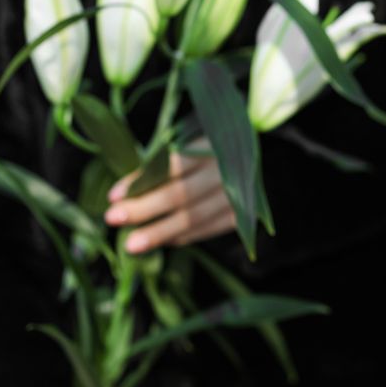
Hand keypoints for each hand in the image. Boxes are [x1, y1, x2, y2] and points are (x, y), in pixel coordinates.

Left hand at [105, 140, 235, 252]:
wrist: (272, 158)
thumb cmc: (219, 146)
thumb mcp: (195, 141)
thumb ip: (165, 161)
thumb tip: (125, 191)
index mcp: (214, 143)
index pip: (171, 164)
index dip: (141, 181)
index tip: (113, 196)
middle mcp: (229, 170)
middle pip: (181, 193)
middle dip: (144, 209)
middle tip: (113, 219)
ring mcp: (239, 195)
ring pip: (194, 217)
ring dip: (160, 232)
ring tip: (131, 245)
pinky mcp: (244, 214)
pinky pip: (208, 229)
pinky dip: (184, 237)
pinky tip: (163, 241)